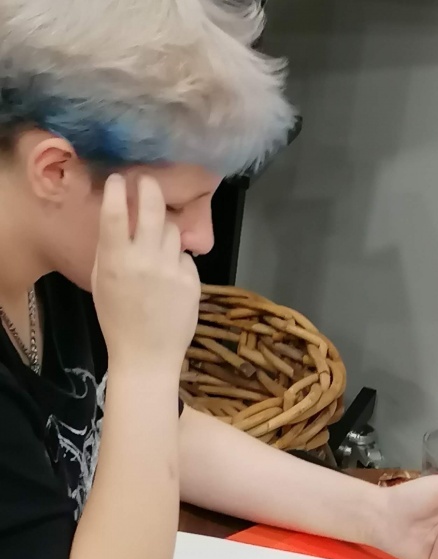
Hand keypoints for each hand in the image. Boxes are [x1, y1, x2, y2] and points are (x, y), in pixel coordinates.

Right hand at [91, 175, 200, 374]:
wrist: (147, 355)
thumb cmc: (117, 318)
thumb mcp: (101, 280)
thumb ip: (110, 248)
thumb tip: (119, 215)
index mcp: (115, 260)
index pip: (114, 213)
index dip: (116, 190)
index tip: (118, 180)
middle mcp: (145, 260)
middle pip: (152, 209)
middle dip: (150, 188)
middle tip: (148, 182)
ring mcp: (171, 270)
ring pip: (173, 230)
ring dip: (164, 229)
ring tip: (157, 242)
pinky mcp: (192, 281)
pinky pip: (184, 257)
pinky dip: (177, 260)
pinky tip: (169, 277)